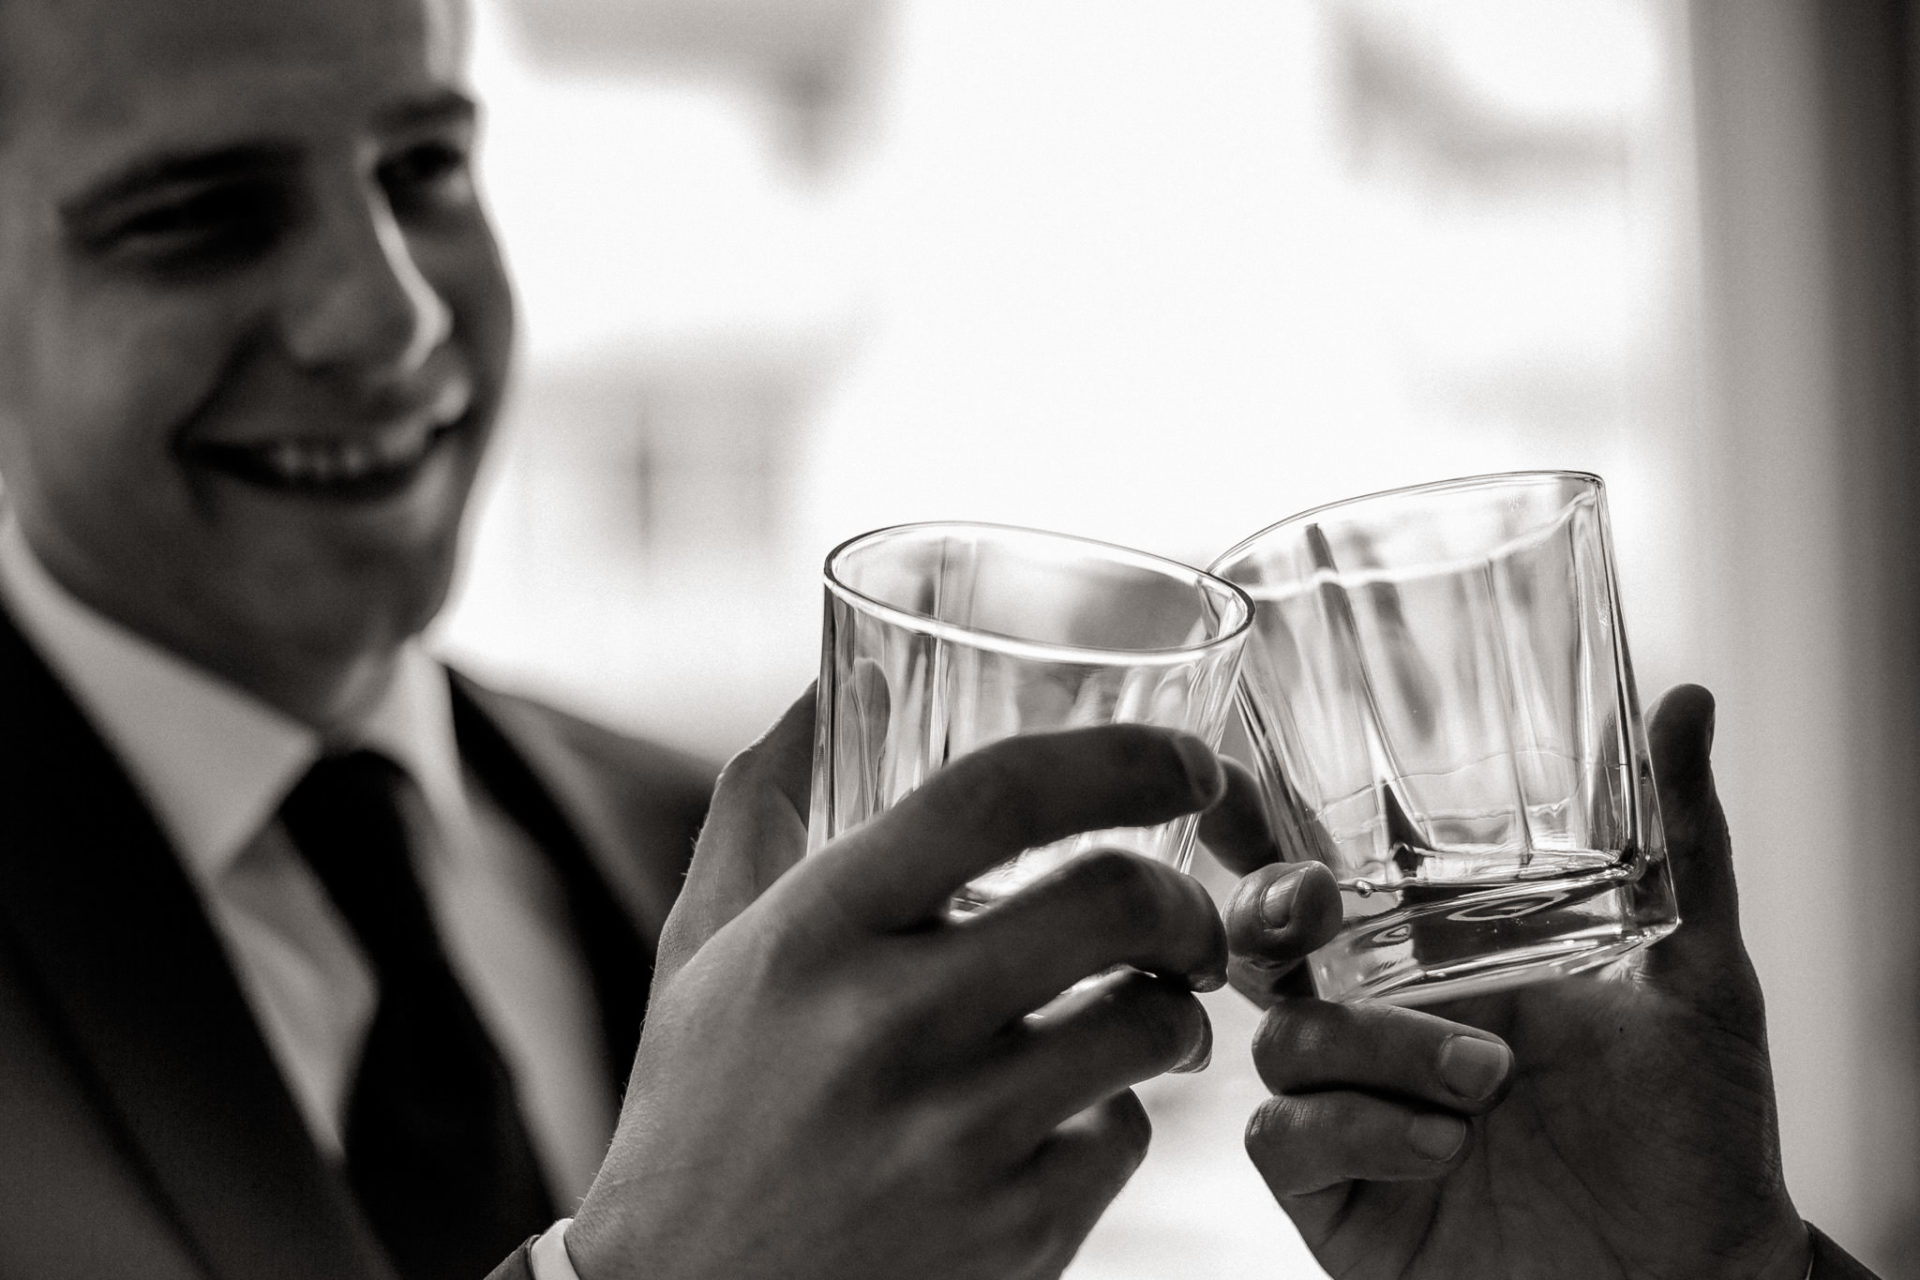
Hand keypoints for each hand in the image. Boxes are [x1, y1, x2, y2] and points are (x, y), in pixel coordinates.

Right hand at [568, 693, 1239, 1279]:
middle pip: (1112, 900)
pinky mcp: (1008, 1234)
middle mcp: (885, 1025)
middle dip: (1184, 897)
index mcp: (815, 930)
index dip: (1121, 759)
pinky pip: (1129, 1136)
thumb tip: (830, 678)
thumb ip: (765, 798)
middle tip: (1184, 917)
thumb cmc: (703, 1099)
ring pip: (1149, 1021)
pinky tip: (1075, 1114)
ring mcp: (953, 1139)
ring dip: (1176, 1003)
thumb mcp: (705, 938)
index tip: (1185, 762)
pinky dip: (1123, 1112)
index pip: (996, 795)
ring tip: (1148, 1009)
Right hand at [1215, 684, 1811, 1279]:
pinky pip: (1286, 1138)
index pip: (1323, 876)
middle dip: (1261, 908)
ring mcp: (1353, 1108)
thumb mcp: (1700, 974)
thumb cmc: (1699, 1132)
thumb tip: (1688, 701)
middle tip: (1311, 907)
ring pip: (1282, 1039)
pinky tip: (1444, 1148)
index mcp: (1437, 959)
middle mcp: (1379, 1023)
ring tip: (1487, 1084)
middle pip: (1255, 943)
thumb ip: (1684, 845)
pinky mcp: (1336, 1194)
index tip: (1225, 779)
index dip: (1254, 825)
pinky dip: (1360, 1130)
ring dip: (1378, 1047)